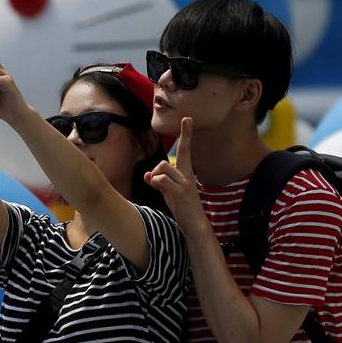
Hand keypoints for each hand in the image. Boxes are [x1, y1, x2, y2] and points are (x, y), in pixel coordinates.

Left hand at [145, 117, 205, 231]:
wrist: (194, 224)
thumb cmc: (183, 207)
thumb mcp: (169, 192)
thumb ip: (159, 182)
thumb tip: (147, 176)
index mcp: (186, 173)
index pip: (186, 150)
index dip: (186, 134)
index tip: (187, 118)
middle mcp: (186, 175)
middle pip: (165, 162)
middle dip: (156, 171)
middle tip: (157, 184)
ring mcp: (184, 183)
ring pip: (162, 168)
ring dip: (156, 179)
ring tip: (162, 191)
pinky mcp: (180, 192)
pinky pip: (161, 179)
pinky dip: (156, 184)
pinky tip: (160, 191)